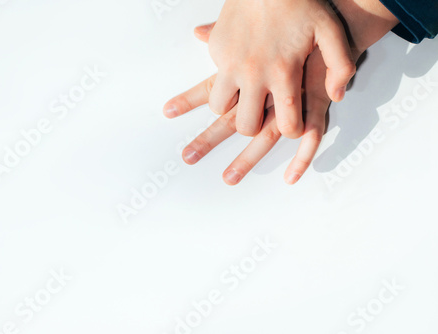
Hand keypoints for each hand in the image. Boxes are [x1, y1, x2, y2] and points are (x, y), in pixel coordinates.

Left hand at [165, 23, 333, 184]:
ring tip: (228, 179)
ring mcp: (291, 100)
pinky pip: (311, 136)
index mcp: (248, 71)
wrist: (335, 15)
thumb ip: (224, 33)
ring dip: (246, 160)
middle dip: (208, 139)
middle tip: (187, 157)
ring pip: (264, 137)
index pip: (211, 89)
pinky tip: (290, 177)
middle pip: (231, 120)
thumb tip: (197, 32)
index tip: (167, 111)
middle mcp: (265, 89)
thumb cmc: (293, 21)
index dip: (189, 100)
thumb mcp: (253, 27)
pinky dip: (302, 158)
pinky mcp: (317, 104)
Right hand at [205, 0, 355, 136]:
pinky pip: (214, 79)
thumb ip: (341, 66)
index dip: (291, 130)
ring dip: (231, 106)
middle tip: (261, 113)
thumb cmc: (300, 3)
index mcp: (284, 72)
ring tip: (244, 95)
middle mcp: (254, 73)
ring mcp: (231, 63)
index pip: (286, 124)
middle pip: (246, 125)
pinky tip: (237, 69)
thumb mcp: (331, 31)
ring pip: (219, 107)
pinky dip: (223, 81)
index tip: (291, 123)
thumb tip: (335, 96)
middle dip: (254, 126)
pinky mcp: (216, 50)